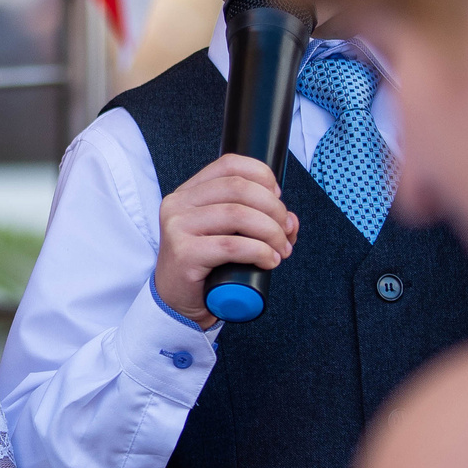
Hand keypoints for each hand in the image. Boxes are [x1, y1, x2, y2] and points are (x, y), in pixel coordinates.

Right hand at [153, 152, 297, 324]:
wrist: (177, 303)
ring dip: (271, 232)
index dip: (261, 175)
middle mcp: (178, 204)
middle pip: (238, 188)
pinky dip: (260, 252)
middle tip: (286, 231)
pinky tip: (269, 261)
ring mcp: (178, 227)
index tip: (278, 197)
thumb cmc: (206, 267)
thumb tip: (290, 219)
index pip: (229, 164)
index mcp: (188, 192)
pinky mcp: (184, 254)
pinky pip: (232, 246)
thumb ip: (257, 220)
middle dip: (273, 208)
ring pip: (238, 215)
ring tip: (281, 250)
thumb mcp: (229, 235)